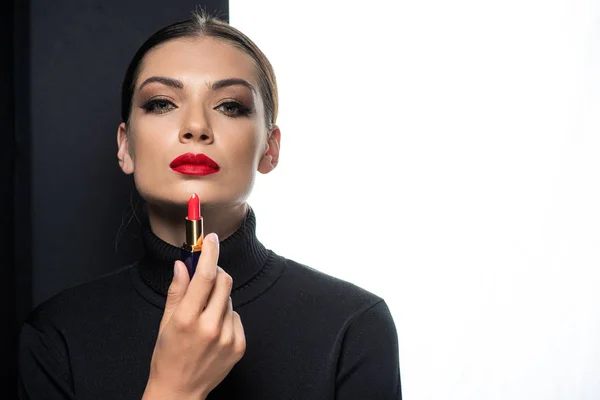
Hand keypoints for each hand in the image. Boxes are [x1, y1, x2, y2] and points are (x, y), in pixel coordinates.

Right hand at [142, 233, 245, 399]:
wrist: (180, 391)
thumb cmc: (168, 356)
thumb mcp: (165, 322)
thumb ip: (177, 290)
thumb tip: (183, 264)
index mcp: (187, 319)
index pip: (205, 276)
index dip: (210, 253)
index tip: (211, 239)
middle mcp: (210, 327)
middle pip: (225, 282)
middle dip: (217, 272)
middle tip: (206, 276)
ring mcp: (227, 338)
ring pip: (230, 300)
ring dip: (219, 299)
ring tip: (204, 316)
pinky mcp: (239, 346)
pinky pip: (237, 317)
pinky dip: (227, 316)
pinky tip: (214, 330)